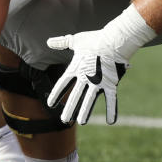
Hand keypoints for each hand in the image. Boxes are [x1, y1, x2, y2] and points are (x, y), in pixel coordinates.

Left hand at [46, 4, 155, 125]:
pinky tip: (110, 122)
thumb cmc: (94, 39)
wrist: (113, 40)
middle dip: (69, 109)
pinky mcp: (110, 84)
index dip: (56, 94)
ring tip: (81, 122)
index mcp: (75, 69)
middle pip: (74, 97)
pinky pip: (111, 100)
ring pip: (89, 101)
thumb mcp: (75, 40)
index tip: (51, 104)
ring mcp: (98, 82)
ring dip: (85, 112)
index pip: (62, 84)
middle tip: (64, 120)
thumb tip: (48, 41)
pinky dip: (112, 111)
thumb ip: (62, 42)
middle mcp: (85, 78)